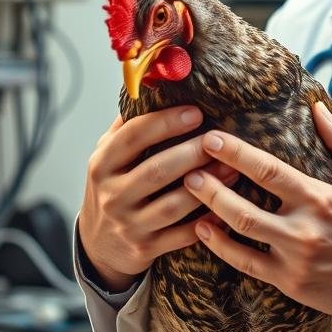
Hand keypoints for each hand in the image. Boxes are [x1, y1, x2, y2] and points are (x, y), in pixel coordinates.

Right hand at [78, 106, 239, 291]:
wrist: (98, 245)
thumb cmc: (113, 186)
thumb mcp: (108, 156)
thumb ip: (128, 125)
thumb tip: (156, 82)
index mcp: (102, 164)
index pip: (133, 137)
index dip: (166, 122)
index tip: (197, 112)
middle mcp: (112, 195)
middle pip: (158, 170)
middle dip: (193, 152)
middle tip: (220, 139)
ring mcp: (128, 224)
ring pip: (173, 204)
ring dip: (208, 186)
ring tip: (233, 168)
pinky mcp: (145, 249)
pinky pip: (182, 236)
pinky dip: (207, 222)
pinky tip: (228, 206)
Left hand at [184, 102, 331, 323]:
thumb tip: (317, 107)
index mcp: (319, 197)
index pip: (268, 170)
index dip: (236, 153)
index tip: (211, 138)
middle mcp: (302, 228)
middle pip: (244, 205)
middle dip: (211, 183)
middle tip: (187, 164)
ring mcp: (293, 258)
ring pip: (240, 233)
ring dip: (211, 210)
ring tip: (187, 191)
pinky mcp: (289, 281)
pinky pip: (246, 263)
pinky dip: (221, 246)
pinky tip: (203, 229)